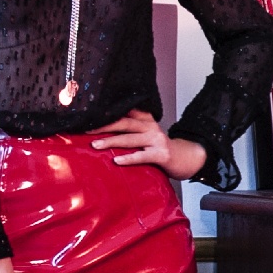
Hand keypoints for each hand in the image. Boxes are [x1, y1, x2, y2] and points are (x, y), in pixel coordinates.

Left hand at [92, 109, 207, 180]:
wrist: (185, 159)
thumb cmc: (160, 148)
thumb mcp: (146, 134)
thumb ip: (129, 130)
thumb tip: (101, 130)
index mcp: (146, 119)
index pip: (124, 112)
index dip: (107, 112)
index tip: (89, 114)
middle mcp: (151, 127)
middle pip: (124, 123)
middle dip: (104, 126)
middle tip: (87, 130)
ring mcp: (157, 140)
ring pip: (130, 139)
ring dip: (111, 141)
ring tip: (95, 145)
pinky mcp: (162, 154)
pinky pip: (142, 156)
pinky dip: (129, 158)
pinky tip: (117, 161)